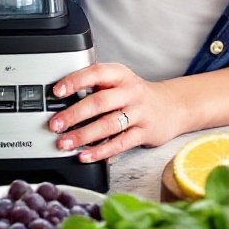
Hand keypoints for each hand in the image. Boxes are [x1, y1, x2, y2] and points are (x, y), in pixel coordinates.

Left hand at [48, 64, 192, 162]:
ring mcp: (139, 113)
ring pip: (109, 125)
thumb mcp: (118, 82)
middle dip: (74, 114)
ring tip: (65, 143)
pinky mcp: (144, 133)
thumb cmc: (136, 95)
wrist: (173, 106)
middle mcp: (131, 92)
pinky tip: (85, 155)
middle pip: (100, 102)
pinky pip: (120, 143)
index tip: (57, 91)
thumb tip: (61, 101)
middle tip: (55, 125)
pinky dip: (101, 151)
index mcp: (120, 75)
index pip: (96, 73)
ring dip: (83, 135)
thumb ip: (95, 88)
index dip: (75, 81)